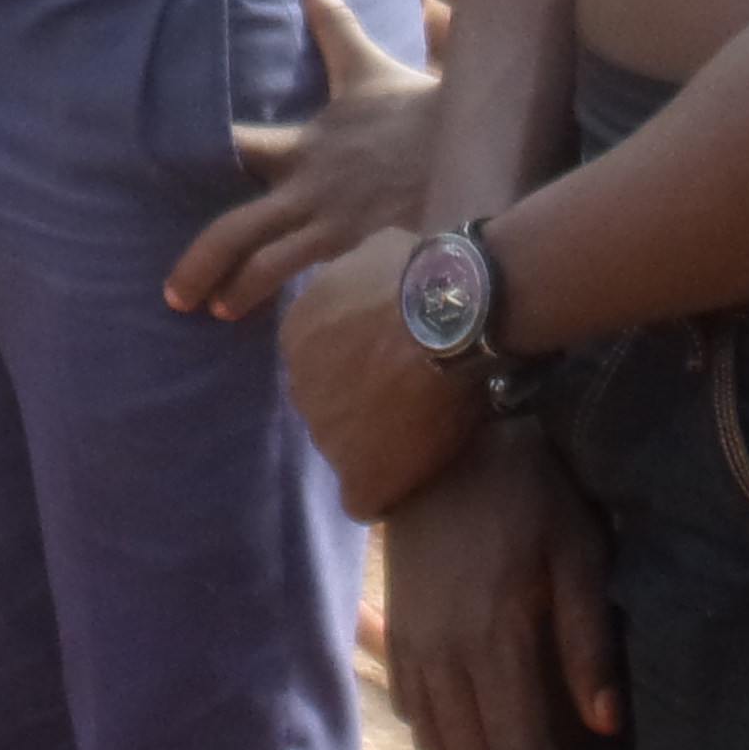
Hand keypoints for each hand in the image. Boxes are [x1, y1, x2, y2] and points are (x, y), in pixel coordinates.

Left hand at [165, 0, 440, 319]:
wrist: (470, 143)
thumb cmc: (411, 104)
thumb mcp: (362, 58)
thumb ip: (328, 10)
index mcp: (303, 142)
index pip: (233, 145)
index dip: (193, 155)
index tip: (145, 165)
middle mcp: (308, 186)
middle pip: (237, 228)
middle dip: (201, 260)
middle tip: (172, 292)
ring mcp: (331, 223)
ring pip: (268, 264)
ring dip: (235, 290)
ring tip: (207, 310)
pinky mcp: (356, 247)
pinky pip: (307, 276)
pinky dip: (282, 296)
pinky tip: (265, 319)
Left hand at [282, 226, 481, 520]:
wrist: (451, 320)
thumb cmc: (421, 275)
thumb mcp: (375, 251)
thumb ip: (356, 274)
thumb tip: (368, 273)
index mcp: (298, 333)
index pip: (318, 362)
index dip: (358, 364)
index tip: (392, 359)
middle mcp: (300, 387)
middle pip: (328, 407)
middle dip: (361, 403)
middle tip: (411, 394)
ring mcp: (326, 435)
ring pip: (345, 450)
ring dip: (376, 443)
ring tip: (423, 429)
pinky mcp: (360, 474)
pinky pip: (362, 498)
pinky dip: (384, 490)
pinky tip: (411, 477)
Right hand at [384, 422, 622, 749]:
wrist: (439, 442)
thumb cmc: (525, 490)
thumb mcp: (577, 553)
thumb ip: (589, 642)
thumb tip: (606, 725)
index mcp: (492, 639)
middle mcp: (443, 654)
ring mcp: (411, 646)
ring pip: (438, 747)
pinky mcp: (397, 631)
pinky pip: (412, 714)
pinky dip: (445, 744)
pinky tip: (477, 737)